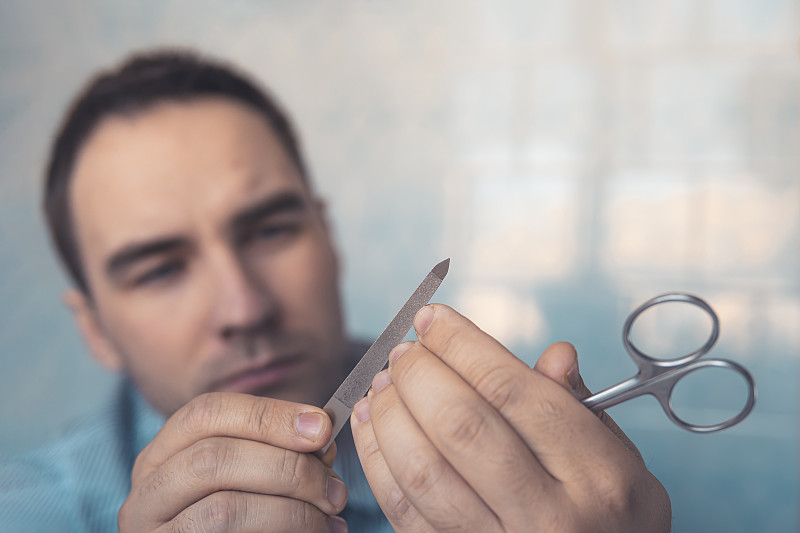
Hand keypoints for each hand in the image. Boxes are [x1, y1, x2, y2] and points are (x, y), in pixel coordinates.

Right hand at [118, 392, 348, 531]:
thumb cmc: (246, 523)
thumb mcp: (252, 477)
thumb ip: (278, 452)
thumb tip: (320, 431)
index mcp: (164, 454)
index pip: (208, 412)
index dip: (269, 415)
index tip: (322, 429)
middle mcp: (146, 491)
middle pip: (214, 457)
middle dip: (287, 467)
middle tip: (335, 488)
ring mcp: (151, 532)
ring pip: (223, 508)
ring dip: (291, 510)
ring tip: (329, 517)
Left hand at [351, 304, 670, 532]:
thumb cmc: (610, 517)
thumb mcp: (621, 460)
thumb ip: (579, 406)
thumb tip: (553, 354)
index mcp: (594, 475)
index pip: (513, 391)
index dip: (462, 344)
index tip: (433, 318)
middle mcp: (546, 516)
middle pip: (461, 426)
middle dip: (420, 374)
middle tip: (405, 350)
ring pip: (422, 470)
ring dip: (391, 413)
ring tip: (383, 382)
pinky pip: (401, 509)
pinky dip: (375, 459)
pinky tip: (373, 423)